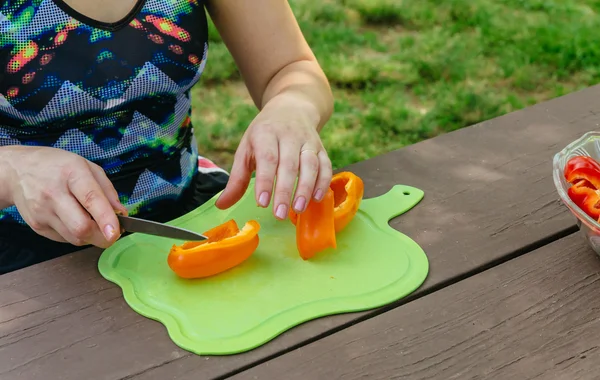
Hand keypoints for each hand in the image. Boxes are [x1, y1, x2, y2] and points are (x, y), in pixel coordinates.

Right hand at [2, 146, 127, 247]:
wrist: (17, 171)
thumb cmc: (57, 166)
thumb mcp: (87, 166)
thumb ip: (107, 190)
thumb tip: (122, 213)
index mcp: (72, 173)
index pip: (90, 199)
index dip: (105, 218)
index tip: (116, 232)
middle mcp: (54, 194)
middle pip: (81, 227)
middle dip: (103, 237)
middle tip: (113, 232)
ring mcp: (42, 212)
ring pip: (74, 238)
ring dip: (91, 237)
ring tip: (92, 221)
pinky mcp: (36, 226)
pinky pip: (64, 239)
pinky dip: (76, 235)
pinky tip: (74, 220)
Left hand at [215, 94, 332, 218]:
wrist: (291, 108)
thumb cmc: (264, 134)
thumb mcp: (246, 149)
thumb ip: (237, 179)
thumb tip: (222, 205)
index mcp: (266, 133)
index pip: (267, 158)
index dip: (265, 181)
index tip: (262, 203)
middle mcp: (289, 135)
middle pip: (289, 164)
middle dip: (284, 190)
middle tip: (279, 214)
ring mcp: (308, 141)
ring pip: (310, 165)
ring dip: (305, 188)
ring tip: (298, 209)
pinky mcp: (321, 147)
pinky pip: (326, 165)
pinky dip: (323, 183)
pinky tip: (316, 199)